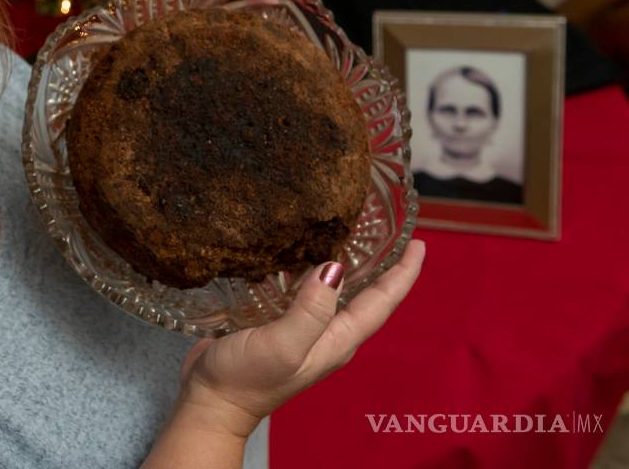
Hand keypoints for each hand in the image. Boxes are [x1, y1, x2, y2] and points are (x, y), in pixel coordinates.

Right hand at [176, 239, 425, 437]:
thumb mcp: (285, 345)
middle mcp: (325, 332)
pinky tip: (297, 249)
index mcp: (337, 340)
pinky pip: (302, 289)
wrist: (211, 401)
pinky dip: (307, 267)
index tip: (419, 243)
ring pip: (333, 290)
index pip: (381, 302)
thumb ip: (311, 309)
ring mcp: (301, 328)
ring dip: (344, 262)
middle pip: (364, 294)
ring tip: (348, 230)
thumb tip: (334, 267)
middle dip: (380, 263)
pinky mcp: (275, 320)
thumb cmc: (248, 380)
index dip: (402, 273)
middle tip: (386, 228)